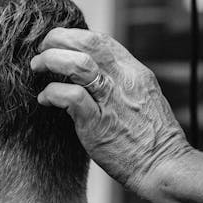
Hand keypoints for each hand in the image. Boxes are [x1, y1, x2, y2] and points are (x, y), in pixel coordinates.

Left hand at [31, 28, 190, 194]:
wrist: (164, 167)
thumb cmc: (152, 137)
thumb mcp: (141, 97)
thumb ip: (119, 81)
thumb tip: (91, 70)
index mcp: (135, 72)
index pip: (101, 40)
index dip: (74, 35)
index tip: (58, 43)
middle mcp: (123, 80)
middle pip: (87, 43)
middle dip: (58, 40)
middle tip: (42, 50)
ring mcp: (111, 100)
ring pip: (78, 64)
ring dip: (51, 60)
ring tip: (38, 67)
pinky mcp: (98, 123)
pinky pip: (70, 96)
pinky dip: (52, 93)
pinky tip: (45, 99)